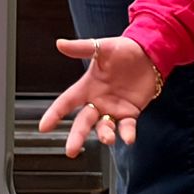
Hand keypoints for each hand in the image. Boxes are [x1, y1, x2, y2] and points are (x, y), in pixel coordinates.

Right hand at [39, 37, 162, 154]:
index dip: (54, 114)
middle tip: (70, 150)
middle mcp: (97, 101)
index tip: (43, 127)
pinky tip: (128, 138)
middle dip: (76, 136)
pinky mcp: (131, 112)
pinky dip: (127, 133)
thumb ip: (82, 48)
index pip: (66, 102)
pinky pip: (127, 126)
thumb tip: (60, 44)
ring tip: (107, 139)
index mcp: (87, 87)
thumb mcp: (102, 47)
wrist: (150, 53)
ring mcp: (113, 109)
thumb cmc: (124, 49)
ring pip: (104, 127)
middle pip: (83, 122)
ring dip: (104, 135)